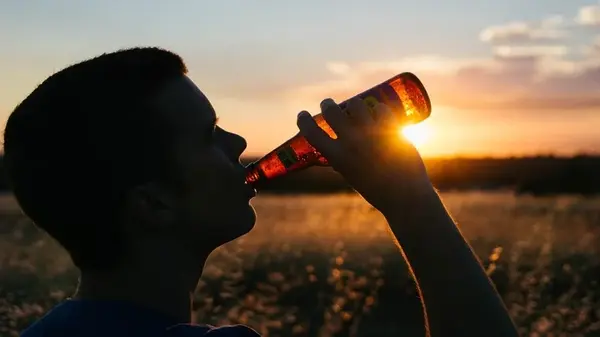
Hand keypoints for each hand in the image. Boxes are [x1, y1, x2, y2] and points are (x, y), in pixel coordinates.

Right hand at [296, 97, 434, 213]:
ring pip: (356, 104)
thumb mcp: (352, 177)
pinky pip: (381, 109)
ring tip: (357, 107)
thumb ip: (342, 164)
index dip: (303, 120)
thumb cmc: (377, 191)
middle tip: (328, 104)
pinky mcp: (391, 130)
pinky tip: (380, 112)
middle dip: (327, 104)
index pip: (311, 132)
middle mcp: (351, 143)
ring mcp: (371, 135)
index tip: (302, 115)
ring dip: (354, 104)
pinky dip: (379, 109)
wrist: (404, 197)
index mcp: (337, 157)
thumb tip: (332, 158)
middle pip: (332, 111)